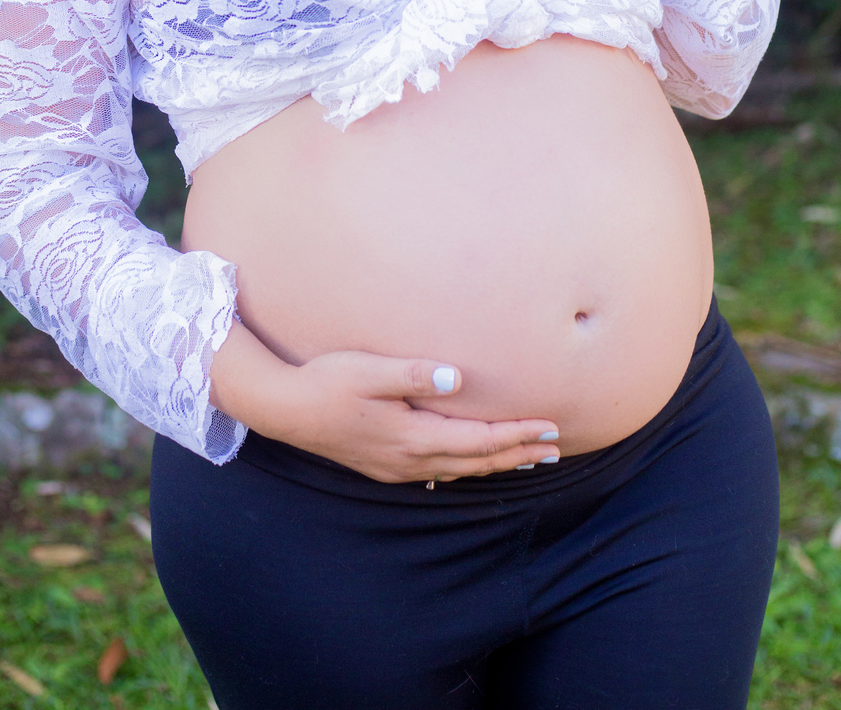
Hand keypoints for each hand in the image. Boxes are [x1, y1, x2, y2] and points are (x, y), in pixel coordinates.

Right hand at [209, 322, 559, 483]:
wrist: (284, 409)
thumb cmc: (326, 382)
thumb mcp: (368, 370)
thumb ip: (411, 374)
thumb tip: (455, 377)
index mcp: (412, 436)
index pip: (479, 440)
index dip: (517, 434)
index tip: (551, 427)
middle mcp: (410, 460)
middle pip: (477, 461)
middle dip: (518, 454)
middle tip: (556, 449)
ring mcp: (397, 467)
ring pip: (461, 470)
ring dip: (497, 463)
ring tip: (527, 458)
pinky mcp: (385, 465)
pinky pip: (441, 471)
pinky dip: (468, 466)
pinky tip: (472, 461)